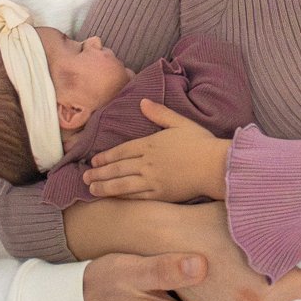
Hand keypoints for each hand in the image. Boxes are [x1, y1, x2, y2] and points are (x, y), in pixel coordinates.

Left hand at [83, 100, 230, 201]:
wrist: (215, 166)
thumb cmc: (201, 143)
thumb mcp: (180, 123)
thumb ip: (160, 113)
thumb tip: (142, 102)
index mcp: (150, 144)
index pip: (122, 150)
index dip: (106, 156)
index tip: (94, 160)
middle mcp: (147, 163)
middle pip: (118, 168)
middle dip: (99, 172)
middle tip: (85, 177)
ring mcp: (152, 180)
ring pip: (122, 184)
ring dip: (105, 186)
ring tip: (92, 189)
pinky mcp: (160, 195)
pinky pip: (136, 197)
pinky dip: (122, 197)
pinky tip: (114, 199)